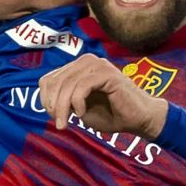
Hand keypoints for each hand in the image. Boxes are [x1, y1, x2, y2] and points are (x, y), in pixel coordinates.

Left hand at [38, 54, 167, 139]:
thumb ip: (64, 101)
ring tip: (67, 123)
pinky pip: (82, 86)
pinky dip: (77, 102)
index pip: (47, 79)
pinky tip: (82, 114)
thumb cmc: (111, 114)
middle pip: (55, 82)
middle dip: (53, 105)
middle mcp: (85, 61)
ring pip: (67, 84)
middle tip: (60, 124)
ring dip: (63, 107)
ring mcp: (97, 64)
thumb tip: (48, 102)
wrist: (140, 119)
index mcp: (77, 67)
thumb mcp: (80, 108)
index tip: (54, 117)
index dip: (45, 100)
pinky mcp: (107, 73)